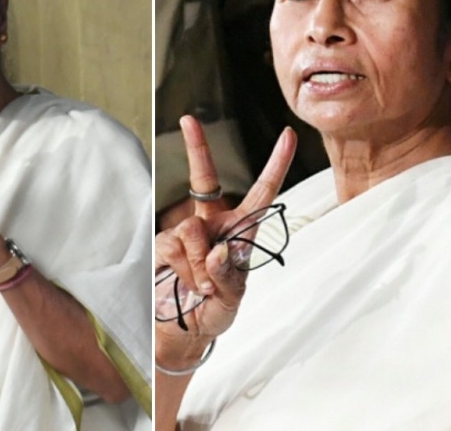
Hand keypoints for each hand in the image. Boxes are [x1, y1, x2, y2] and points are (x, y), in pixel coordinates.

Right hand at [155, 115, 296, 365]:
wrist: (180, 331)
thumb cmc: (214, 313)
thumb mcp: (231, 302)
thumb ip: (229, 278)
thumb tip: (218, 252)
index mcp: (240, 232)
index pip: (261, 193)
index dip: (275, 165)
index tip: (288, 135)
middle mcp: (212, 225)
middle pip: (204, 179)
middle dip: (196, 147)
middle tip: (188, 119)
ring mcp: (186, 233)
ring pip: (191, 228)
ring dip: (199, 263)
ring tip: (202, 285)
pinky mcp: (163, 244)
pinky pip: (174, 246)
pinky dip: (184, 268)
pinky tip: (185, 282)